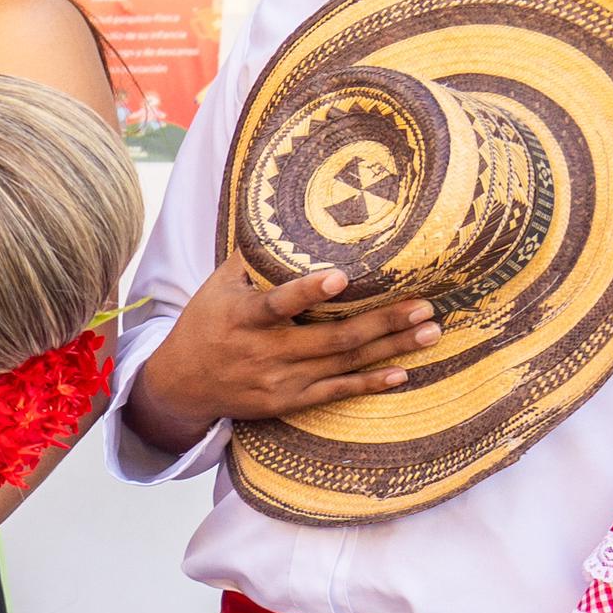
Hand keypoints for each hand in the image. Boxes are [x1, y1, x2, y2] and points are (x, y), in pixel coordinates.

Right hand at [123, 261, 441, 451]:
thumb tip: (285, 211)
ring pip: (343, 364)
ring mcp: (278, 380)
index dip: (308, 292)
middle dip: (382, 321)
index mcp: (242, 318)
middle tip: (424, 305)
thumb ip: (252, 258)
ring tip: (430, 332)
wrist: (181, 384)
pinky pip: (335, 392)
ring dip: (391, 347)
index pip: (277, 304)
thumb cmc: (205, 324)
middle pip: (332, 338)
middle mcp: (262, 351)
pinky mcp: (287, 401)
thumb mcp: (216, 287)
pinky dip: (369, 384)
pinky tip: (402, 372)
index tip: (341, 277)